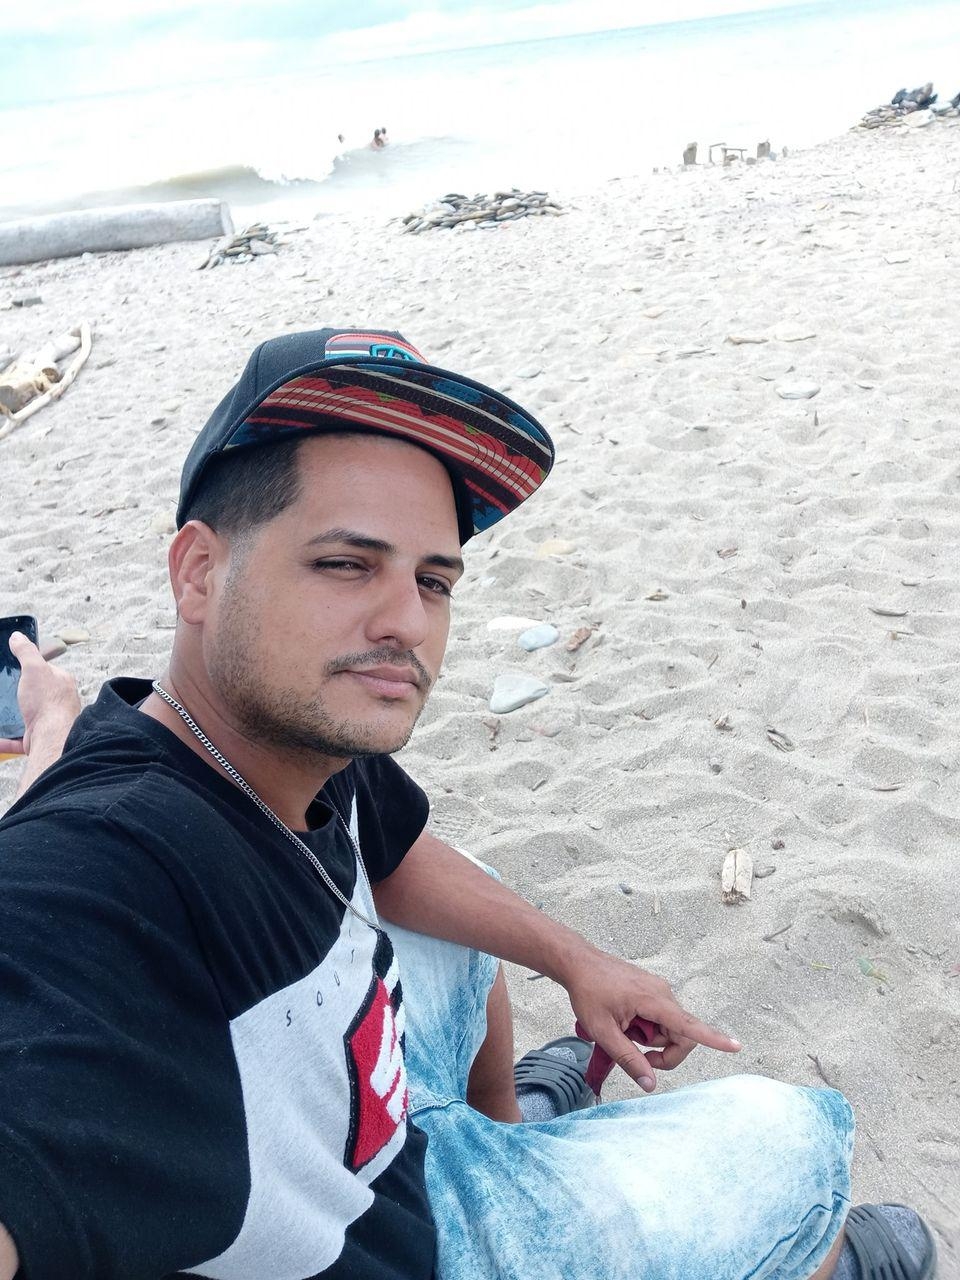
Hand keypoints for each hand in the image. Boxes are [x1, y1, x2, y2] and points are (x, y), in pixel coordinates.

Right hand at [0, 632, 80, 756]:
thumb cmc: (48, 702)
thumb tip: (18, 636)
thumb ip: (26, 652)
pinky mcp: (37, 738)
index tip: (12, 668)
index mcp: (61, 682)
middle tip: (1, 690)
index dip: (29, 668)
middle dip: (16, 693)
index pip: (45, 670)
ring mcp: (48, 721)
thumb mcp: (35, 669)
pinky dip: (3, 739)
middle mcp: (58, 702)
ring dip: (8, 716)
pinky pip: (16, 738)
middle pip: (33, 694)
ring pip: (24, 717)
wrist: (53, 737)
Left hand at [561, 946, 740, 1093]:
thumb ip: (628, 1059)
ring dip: (650, 1038)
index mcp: (654, 1001)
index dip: (714, 1039)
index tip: (736, 1046)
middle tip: (635, 1054)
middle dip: (661, 1051)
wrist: (578, 963)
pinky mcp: (652, 990)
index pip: (689, 1025)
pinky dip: (647, 1027)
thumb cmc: (588, 993)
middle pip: (680, 1034)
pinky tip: (625, 1020)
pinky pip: (659, 1017)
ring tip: (622, 1028)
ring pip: (668, 1028)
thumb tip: (650, 1084)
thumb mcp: (603, 1032)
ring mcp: (658, 990)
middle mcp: (662, 993)